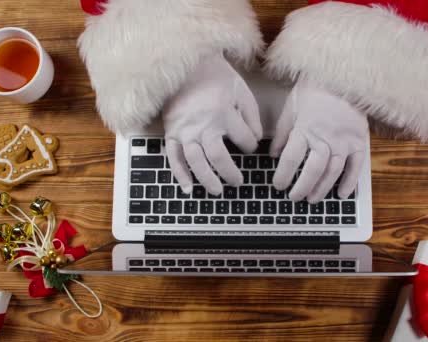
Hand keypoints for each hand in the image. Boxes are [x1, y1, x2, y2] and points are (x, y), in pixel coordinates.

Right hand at [163, 54, 261, 194]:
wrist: (185, 64)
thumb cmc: (216, 77)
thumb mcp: (241, 90)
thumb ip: (251, 115)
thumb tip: (256, 138)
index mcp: (224, 114)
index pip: (244, 140)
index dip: (251, 146)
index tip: (250, 146)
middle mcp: (204, 125)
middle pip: (219, 157)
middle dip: (231, 173)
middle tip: (238, 182)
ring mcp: (185, 130)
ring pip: (196, 161)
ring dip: (207, 179)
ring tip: (217, 191)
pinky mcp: (171, 132)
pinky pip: (173, 157)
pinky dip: (180, 174)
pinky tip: (188, 188)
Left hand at [271, 80, 368, 202]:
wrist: (342, 78)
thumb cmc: (314, 91)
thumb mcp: (291, 109)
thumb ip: (282, 134)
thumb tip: (273, 155)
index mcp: (304, 130)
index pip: (290, 159)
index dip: (282, 176)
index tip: (278, 185)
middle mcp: (324, 139)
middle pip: (312, 170)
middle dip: (302, 188)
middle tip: (294, 198)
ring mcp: (343, 142)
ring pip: (332, 172)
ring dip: (322, 188)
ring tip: (312, 200)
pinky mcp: (358, 142)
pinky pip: (355, 167)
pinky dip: (349, 182)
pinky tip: (342, 194)